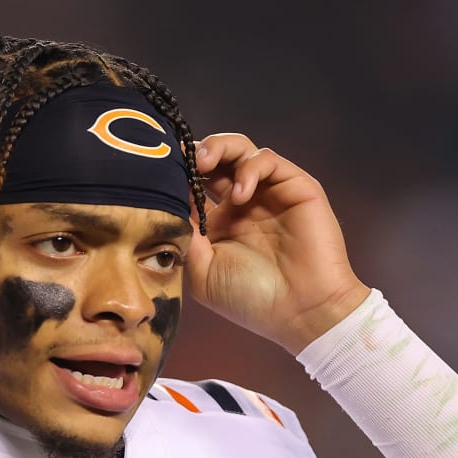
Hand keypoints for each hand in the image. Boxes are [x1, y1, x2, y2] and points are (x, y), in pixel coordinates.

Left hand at [188, 133, 372, 352]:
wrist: (300, 310)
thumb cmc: (251, 299)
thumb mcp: (202, 272)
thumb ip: (186, 235)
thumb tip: (168, 201)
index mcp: (219, 223)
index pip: (194, 184)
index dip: (177, 174)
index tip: (156, 172)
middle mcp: (243, 203)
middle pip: (216, 159)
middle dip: (196, 152)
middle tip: (182, 159)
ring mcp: (269, 193)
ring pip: (241, 149)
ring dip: (219, 148)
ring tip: (204, 164)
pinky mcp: (295, 186)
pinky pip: (268, 160)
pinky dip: (249, 169)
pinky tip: (240, 195)